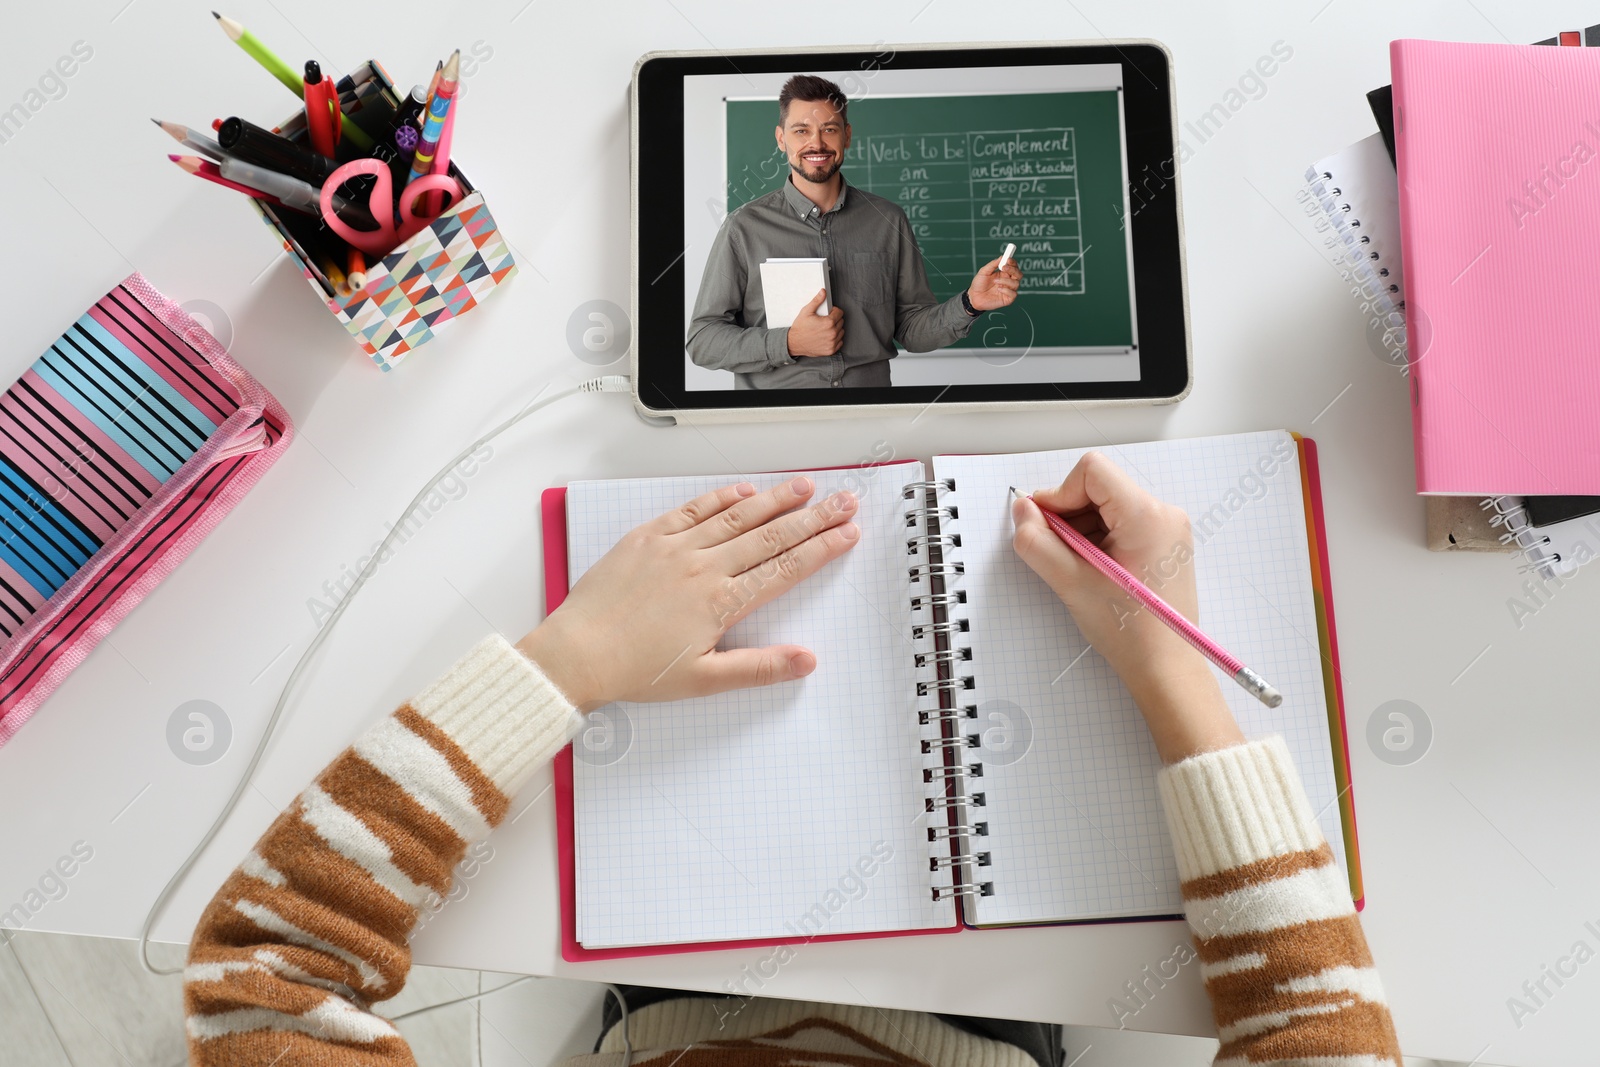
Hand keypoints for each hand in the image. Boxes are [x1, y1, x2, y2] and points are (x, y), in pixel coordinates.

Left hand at [516, 477, 859, 711]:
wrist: (576, 654)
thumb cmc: (634, 670)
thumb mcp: (703, 682)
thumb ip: (759, 668)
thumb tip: (805, 661)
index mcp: (721, 602)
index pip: (785, 568)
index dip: (822, 549)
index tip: (848, 533)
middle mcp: (703, 567)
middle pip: (772, 536)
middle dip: (814, 518)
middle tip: (844, 502)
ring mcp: (675, 548)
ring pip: (737, 516)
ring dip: (775, 500)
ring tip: (805, 487)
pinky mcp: (647, 538)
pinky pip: (693, 510)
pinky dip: (721, 498)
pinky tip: (743, 491)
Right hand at [785, 289, 843, 356]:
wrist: (794, 343)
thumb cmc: (800, 328)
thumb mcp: (806, 311)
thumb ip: (817, 301)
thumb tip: (823, 292)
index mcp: (828, 322)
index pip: (840, 312)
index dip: (833, 311)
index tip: (828, 313)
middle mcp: (832, 333)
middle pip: (841, 322)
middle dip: (835, 319)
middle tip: (825, 321)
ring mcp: (832, 343)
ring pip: (841, 332)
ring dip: (836, 329)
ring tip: (825, 329)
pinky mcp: (831, 350)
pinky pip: (840, 342)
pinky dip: (835, 339)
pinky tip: (827, 336)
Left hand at [965, 257, 1021, 311]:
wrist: (973, 297)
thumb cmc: (978, 284)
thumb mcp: (984, 271)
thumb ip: (993, 264)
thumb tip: (1002, 256)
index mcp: (1004, 273)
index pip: (1013, 266)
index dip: (1012, 262)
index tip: (1008, 259)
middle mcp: (1008, 281)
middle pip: (1019, 274)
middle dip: (1013, 270)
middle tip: (1003, 268)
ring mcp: (1008, 290)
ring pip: (1016, 283)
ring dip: (1006, 281)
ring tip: (995, 281)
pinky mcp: (1007, 299)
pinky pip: (1013, 294)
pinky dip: (1007, 290)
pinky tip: (999, 289)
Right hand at [1010, 452, 1243, 761]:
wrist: (1165, 668)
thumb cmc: (1129, 631)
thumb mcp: (1071, 582)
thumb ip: (1037, 541)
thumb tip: (1022, 510)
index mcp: (1147, 516)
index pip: (1092, 472)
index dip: (1060, 494)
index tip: (1046, 525)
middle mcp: (1164, 513)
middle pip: (1099, 487)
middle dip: (1069, 515)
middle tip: (1059, 553)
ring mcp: (1167, 528)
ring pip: (1107, 505)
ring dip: (1082, 528)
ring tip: (1080, 568)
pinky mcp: (1164, 542)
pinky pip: (1121, 522)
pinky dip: (1098, 538)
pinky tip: (1094, 570)